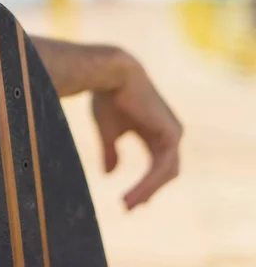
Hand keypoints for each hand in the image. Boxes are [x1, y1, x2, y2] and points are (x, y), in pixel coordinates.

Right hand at [91, 54, 181, 209]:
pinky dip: (147, 183)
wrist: (111, 74)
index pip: (158, 165)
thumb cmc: (107, 97)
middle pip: (166, 172)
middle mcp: (169, 132)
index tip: (128, 201)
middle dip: (148, 191)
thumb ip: (112, 152)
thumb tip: (109, 174)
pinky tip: (133, 193)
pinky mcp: (171, 134)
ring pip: (165, 173)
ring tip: (127, 204)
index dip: (146, 184)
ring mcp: (173, 133)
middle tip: (129, 207)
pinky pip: (161, 167)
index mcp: (156, 131)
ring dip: (146, 191)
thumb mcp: (109, 131)